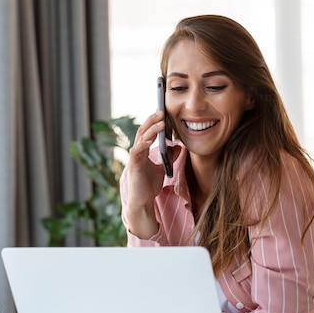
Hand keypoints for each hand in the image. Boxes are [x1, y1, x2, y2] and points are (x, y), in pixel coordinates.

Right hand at [125, 111, 170, 237]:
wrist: (143, 202)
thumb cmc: (149, 186)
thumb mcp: (163, 168)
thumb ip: (169, 156)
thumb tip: (180, 146)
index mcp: (143, 151)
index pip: (148, 132)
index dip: (154, 122)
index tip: (163, 112)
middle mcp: (137, 152)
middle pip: (143, 131)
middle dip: (152, 120)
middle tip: (162, 110)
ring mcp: (134, 158)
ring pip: (141, 138)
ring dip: (151, 128)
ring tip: (161, 120)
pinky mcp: (133, 165)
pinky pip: (137, 151)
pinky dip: (143, 143)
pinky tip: (150, 139)